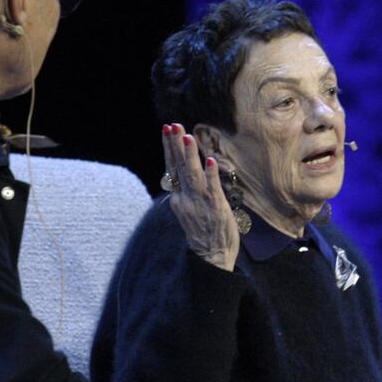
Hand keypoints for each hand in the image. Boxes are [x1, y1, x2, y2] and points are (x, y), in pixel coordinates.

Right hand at [162, 123, 239, 270]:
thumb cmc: (203, 231)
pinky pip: (212, 188)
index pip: (171, 167)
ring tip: (187, 136)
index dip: (169, 148)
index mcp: (178, 197)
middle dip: (175, 144)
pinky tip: (209, 160)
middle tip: (172, 125)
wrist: (211, 256)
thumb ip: (186, 189)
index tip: (166, 129)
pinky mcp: (215, 207)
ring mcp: (199, 202)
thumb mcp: (189, 209)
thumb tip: (183, 170)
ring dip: (190, 154)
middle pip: (179, 167)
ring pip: (192, 174)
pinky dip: (210, 174)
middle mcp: (185, 198)